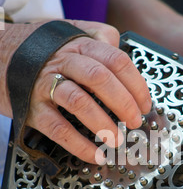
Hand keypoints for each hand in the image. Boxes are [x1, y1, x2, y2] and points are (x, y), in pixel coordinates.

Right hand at [1, 20, 151, 163]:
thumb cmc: (40, 49)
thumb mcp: (69, 35)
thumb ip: (98, 41)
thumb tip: (127, 61)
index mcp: (78, 44)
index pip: (116, 60)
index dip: (135, 84)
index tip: (145, 104)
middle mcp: (62, 60)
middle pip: (100, 78)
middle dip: (123, 103)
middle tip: (135, 122)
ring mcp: (44, 83)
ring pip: (79, 101)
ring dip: (103, 124)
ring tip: (117, 140)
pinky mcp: (30, 107)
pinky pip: (57, 128)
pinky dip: (78, 144)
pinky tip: (94, 154)